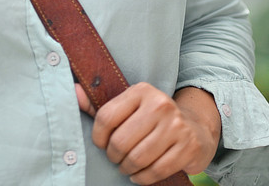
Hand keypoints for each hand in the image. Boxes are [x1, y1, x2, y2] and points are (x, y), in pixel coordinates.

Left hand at [74, 82, 220, 183]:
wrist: (195, 127)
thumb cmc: (152, 117)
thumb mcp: (129, 105)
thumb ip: (99, 103)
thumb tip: (74, 91)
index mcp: (141, 90)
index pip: (107, 116)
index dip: (98, 137)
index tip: (101, 144)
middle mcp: (159, 104)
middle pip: (121, 141)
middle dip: (114, 156)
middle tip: (115, 158)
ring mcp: (176, 125)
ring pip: (138, 158)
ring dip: (127, 168)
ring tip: (126, 166)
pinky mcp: (188, 146)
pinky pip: (157, 171)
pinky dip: (143, 178)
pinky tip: (139, 174)